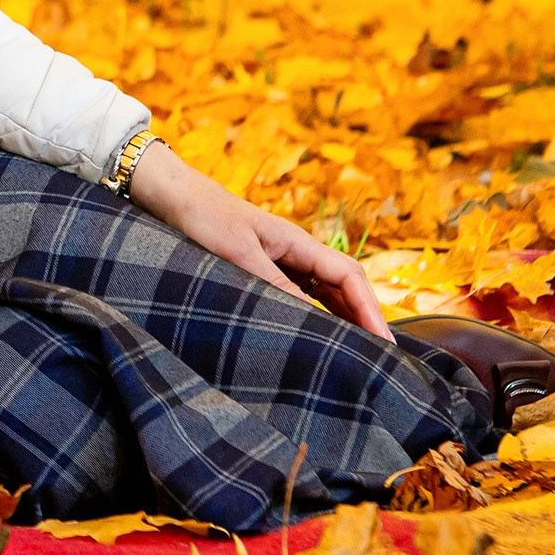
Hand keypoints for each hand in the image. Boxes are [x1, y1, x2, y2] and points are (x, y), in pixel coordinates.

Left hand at [125, 142, 390, 337]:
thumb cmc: (202, 218)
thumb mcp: (237, 253)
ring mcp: (281, 261)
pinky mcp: (263, 270)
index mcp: (296, 242)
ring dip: (344, 319)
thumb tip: (313, 319)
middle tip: (382, 359)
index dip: (370, 309)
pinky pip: (301, 295)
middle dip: (366, 318)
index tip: (383, 342)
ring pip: (325, 292)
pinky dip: (316, 315)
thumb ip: (274, 284)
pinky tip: (319, 336)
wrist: (171, 196)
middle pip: (345, 285)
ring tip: (360, 354)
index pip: (348, 276)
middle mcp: (295, 251)